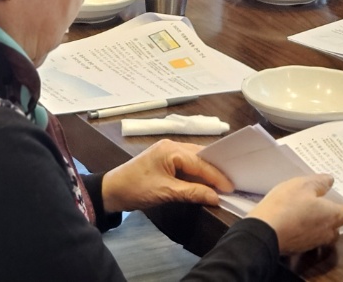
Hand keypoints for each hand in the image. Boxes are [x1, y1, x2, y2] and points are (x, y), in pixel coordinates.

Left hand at [100, 140, 232, 213]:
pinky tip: (204, 182)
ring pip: (194, 159)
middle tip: (231, 184)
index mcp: (172, 149)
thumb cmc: (137, 189)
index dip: (217, 176)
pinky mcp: (165, 160)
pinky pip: (187, 164)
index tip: (231, 187)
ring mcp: (168, 151)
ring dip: (206, 172)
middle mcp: (172, 145)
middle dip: (215, 170)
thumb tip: (216, 197)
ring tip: (221, 184)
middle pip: (200, 157)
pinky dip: (196, 173)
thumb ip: (193, 192)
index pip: (200, 162)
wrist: (111, 190)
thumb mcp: (166, 192)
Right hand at [247, 175, 342, 254]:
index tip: (330, 196)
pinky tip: (291, 221)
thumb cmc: (287, 205)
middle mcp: (325, 233)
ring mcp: (311, 243)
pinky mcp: (297, 249)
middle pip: (335, 227)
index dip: (339, 205)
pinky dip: (303, 231)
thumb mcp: (302, 185)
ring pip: (321, 234)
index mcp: (331, 216)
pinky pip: (306, 239)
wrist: (264, 231)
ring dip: (316, 225)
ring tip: (303, 211)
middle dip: (329, 218)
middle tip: (317, 204)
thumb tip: (330, 181)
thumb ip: (319, 182)